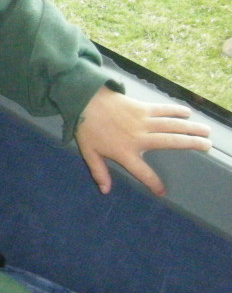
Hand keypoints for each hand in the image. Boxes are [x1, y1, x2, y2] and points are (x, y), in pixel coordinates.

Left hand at [75, 85, 210, 195]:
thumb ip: (99, 172)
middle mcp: (138, 137)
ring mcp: (142, 121)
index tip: (163, 191)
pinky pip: (163, 109)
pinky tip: (188, 113)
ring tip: (206, 132)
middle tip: (207, 146)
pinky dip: (176, 110)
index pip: (142, 172)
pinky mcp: (142, 107)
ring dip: (190, 128)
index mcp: (125, 152)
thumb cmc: (86, 128)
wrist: (84, 101)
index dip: (153, 183)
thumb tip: (105, 191)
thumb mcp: (89, 153)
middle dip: (190, 145)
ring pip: (171, 126)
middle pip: (170, 143)